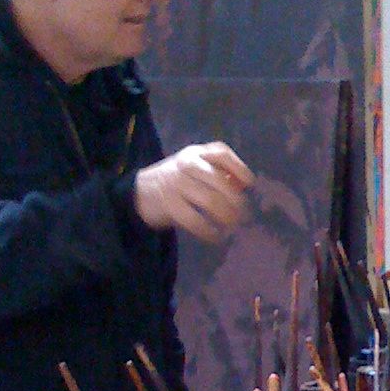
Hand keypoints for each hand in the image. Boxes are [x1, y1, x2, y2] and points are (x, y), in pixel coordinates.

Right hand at [133, 142, 254, 241]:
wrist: (140, 192)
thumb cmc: (177, 180)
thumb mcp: (195, 168)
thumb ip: (217, 173)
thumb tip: (243, 187)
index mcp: (195, 153)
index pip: (221, 153)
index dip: (239, 168)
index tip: (249, 184)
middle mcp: (187, 165)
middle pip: (219, 181)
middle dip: (236, 201)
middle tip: (243, 215)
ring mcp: (177, 184)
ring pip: (210, 201)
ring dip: (226, 217)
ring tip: (232, 227)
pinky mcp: (170, 206)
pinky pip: (196, 220)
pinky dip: (209, 231)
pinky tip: (216, 237)